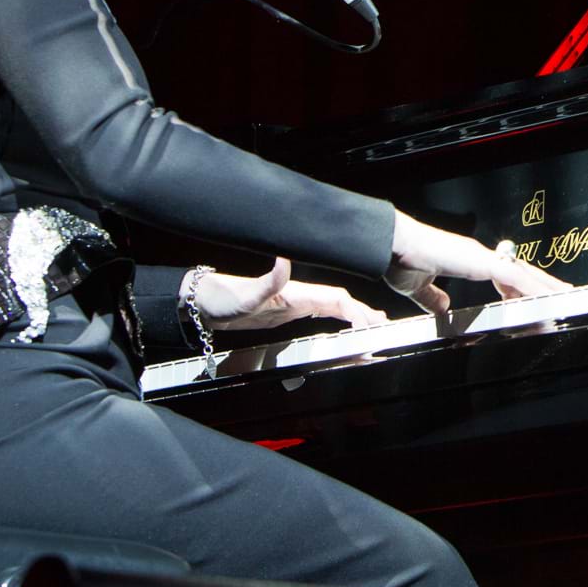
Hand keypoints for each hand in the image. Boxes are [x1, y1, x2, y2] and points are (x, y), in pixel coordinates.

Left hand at [192, 258, 390, 332]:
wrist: (205, 303)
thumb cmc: (224, 299)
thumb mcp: (247, 295)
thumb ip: (269, 280)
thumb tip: (284, 260)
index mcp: (296, 292)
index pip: (335, 299)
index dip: (356, 310)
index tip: (369, 324)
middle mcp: (299, 295)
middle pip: (340, 301)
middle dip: (363, 313)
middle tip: (382, 326)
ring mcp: (294, 302)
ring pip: (333, 307)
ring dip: (355, 314)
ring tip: (372, 324)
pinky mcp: (287, 311)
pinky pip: (321, 314)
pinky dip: (338, 318)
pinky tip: (342, 324)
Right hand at [386, 210, 575, 316]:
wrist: (392, 244)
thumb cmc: (401, 259)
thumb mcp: (419, 287)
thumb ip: (433, 298)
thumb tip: (443, 308)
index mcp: (468, 260)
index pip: (503, 273)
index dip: (521, 285)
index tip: (533, 296)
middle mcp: (479, 256)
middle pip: (519, 271)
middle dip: (543, 282)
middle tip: (563, 292)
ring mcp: (481, 257)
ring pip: (522, 272)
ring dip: (544, 284)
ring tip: (564, 294)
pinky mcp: (479, 261)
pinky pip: (512, 276)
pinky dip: (531, 286)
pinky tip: (544, 294)